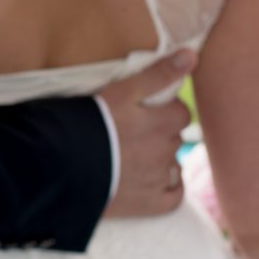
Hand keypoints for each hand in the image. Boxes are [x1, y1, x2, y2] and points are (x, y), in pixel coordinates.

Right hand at [100, 49, 195, 217]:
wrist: (65, 163)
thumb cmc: (92, 120)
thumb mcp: (124, 90)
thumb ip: (159, 73)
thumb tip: (192, 54)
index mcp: (161, 124)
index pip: (182, 113)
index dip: (167, 109)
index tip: (147, 109)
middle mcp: (164, 151)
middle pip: (175, 137)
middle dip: (161, 132)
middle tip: (134, 129)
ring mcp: (158, 179)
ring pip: (173, 164)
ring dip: (161, 158)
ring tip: (134, 152)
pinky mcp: (151, 203)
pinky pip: (174, 194)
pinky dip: (168, 185)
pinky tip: (151, 178)